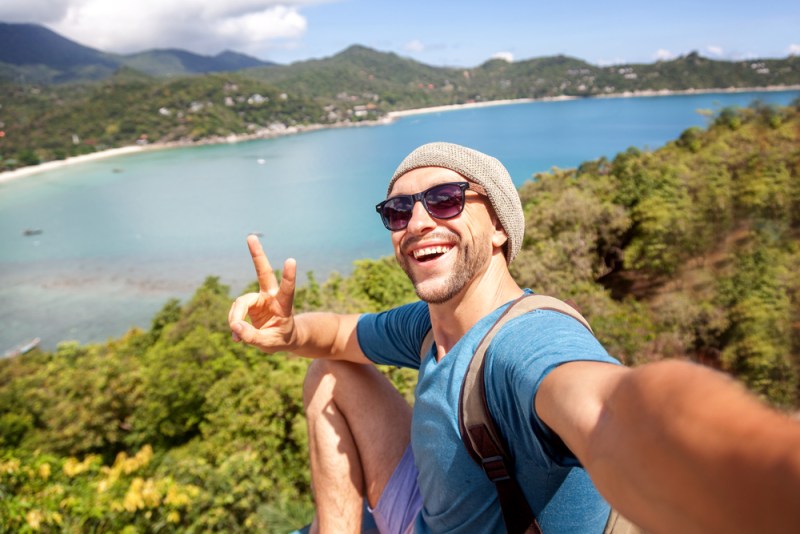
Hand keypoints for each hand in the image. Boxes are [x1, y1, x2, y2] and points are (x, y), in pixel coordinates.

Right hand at [228, 235, 296, 351]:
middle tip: (250, 236)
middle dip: (257, 255)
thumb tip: (234, 326)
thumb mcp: (270, 344)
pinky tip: (237, 337)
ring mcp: (259, 298)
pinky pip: (235, 312)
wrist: (282, 337)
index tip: (291, 260)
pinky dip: (234, 324)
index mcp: (284, 305)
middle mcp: (271, 297)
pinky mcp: (249, 303)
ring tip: (237, 336)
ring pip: (240, 302)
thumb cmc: (281, 339)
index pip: (288, 290)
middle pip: (263, 273)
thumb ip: (252, 337)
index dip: (289, 276)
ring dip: (235, 318)